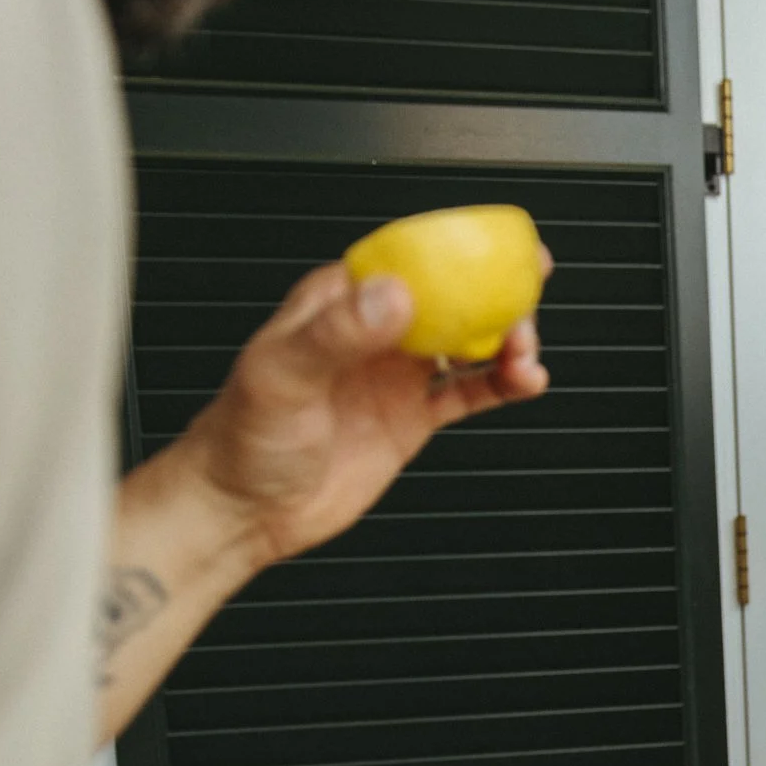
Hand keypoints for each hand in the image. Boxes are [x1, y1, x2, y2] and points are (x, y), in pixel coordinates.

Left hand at [179, 259, 550, 570]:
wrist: (244, 512)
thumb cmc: (240, 438)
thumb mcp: (281, 374)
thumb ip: (337, 333)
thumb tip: (393, 295)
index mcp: (338, 303)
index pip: (407, 262)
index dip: (457, 253)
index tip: (497, 254)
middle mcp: (373, 333)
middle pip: (451, 298)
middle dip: (496, 296)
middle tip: (524, 306)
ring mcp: (395, 374)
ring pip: (469, 342)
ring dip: (505, 342)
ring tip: (525, 355)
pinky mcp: (413, 415)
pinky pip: (471, 392)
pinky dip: (503, 385)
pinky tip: (524, 382)